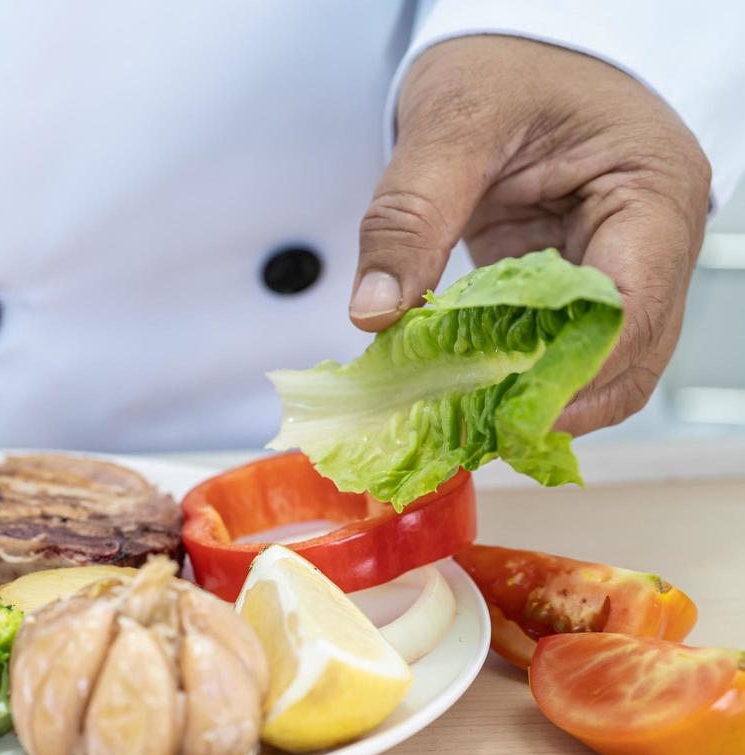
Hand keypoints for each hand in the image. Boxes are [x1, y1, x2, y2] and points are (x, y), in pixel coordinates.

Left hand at [350, 36, 711, 434]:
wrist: (511, 49)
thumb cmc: (503, 63)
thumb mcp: (450, 122)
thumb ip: (409, 216)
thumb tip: (372, 316)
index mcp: (652, 187)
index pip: (632, 306)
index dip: (571, 371)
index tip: (498, 409)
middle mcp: (657, 236)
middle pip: (628, 356)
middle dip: (552, 400)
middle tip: (468, 430)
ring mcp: (624, 264)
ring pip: (601, 367)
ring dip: (533, 397)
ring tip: (459, 419)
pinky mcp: (576, 282)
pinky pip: (559, 347)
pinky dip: (513, 373)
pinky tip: (461, 389)